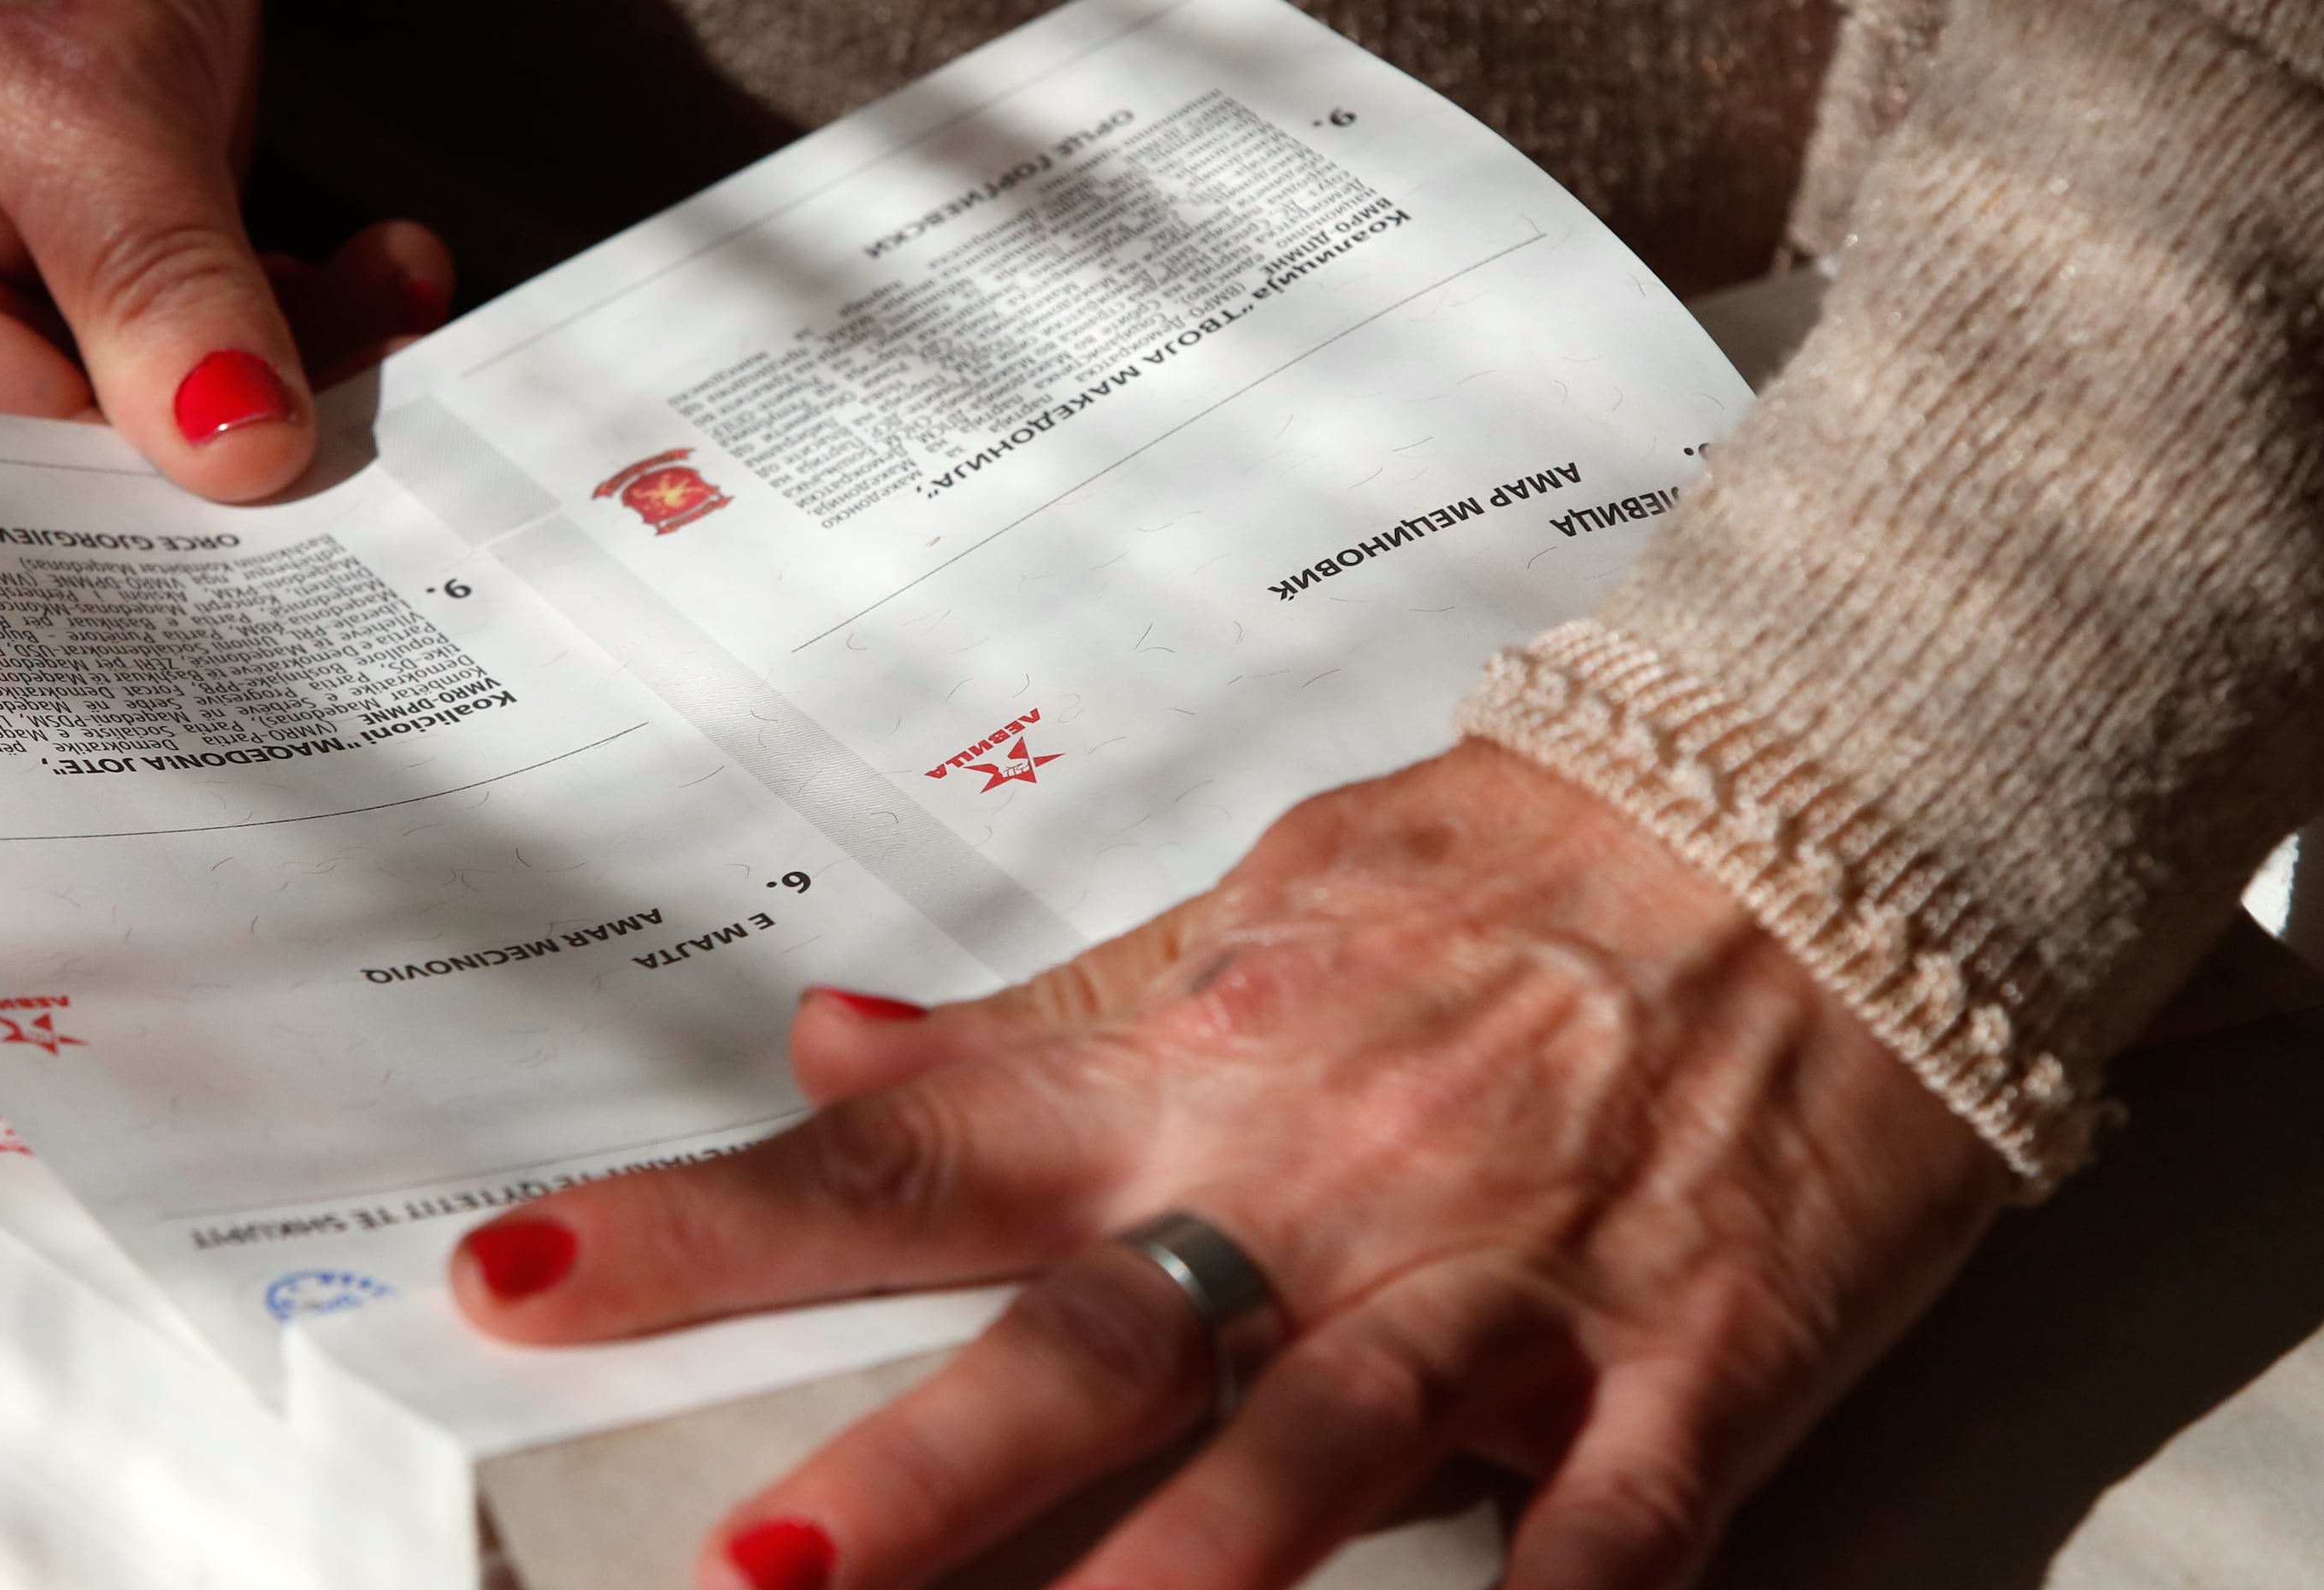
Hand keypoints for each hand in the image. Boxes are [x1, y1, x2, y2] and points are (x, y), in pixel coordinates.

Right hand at [0, 0, 449, 500]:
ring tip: (388, 291)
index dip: (145, 518)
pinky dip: (314, 339)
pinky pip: (222, 388)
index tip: (283, 496)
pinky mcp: (99, 337)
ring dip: (310, 378)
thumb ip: (160, 281)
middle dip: (240, 454)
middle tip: (374, 417)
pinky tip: (377, 275)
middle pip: (83, 496)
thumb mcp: (92, 94)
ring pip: (180, 449)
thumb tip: (238, 451)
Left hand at [450, 742, 2006, 1589]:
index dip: (697, 1230)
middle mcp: (1307, 1184)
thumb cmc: (1511, 867)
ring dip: (1197, 1581)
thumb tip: (824, 1047)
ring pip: (1321, 1451)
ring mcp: (1494, 1285)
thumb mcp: (1242, 911)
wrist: (1814, 811)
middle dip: (921, 1470)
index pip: (902, 1162)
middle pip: (1086, 1341)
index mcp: (1183, 1070)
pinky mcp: (1684, 1363)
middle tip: (756, 1570)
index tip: (509, 1282)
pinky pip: (1607, 1536)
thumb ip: (1034, 1024)